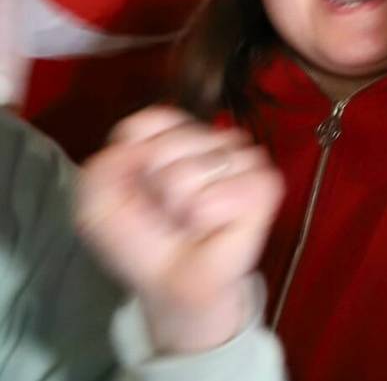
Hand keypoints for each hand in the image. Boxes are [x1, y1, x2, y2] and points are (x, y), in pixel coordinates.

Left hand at [75, 108, 282, 355]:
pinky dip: (212, 215)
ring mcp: (244, 159)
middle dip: (158, 184)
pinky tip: (212, 227)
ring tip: (189, 222)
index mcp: (173, 139)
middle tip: (166, 214)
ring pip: (202, 163)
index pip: (153, 119)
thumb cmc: (144, 246)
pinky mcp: (266, 185)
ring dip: (185, 204)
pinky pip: (232, 188)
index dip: (137, 154)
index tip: (138, 188)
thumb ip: (101, 170)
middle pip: (172, 140)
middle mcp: (211, 141)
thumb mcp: (100, 210)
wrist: (176, 287)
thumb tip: (134, 149)